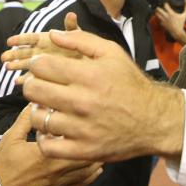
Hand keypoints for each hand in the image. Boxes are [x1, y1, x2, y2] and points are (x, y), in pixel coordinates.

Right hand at [0, 105, 102, 185]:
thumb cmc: (2, 163)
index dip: (84, 130)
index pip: (74, 139)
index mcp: (46, 153)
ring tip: (99, 149)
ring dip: (95, 160)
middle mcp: (56, 170)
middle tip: (99, 133)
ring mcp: (59, 185)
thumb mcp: (11, 136)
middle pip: (87, 157)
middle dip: (94, 145)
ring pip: (88, 173)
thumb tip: (38, 101)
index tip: (88, 121)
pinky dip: (91, 177)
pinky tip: (95, 170)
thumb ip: (27, 118)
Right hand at [1, 12, 81, 71]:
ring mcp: (41, 63)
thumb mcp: (77, 36)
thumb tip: (71, 14)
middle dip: (14, 54)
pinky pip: (32, 76)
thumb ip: (71, 27)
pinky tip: (17, 82)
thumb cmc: (81, 47)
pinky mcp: (43, 75)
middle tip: (3, 58)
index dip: (20, 39)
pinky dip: (25, 79)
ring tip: (7, 68)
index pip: (30, 38)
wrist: (86, 62)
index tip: (9, 42)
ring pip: (25, 64)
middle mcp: (40, 50)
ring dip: (16, 65)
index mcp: (45, 39)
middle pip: (24, 51)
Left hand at [19, 30, 185, 161]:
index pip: (41, 66)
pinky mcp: (83, 151)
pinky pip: (47, 147)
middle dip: (31, 85)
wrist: (154, 120)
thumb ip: (81, 40)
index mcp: (88, 76)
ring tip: (48, 107)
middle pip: (33, 90)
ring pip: (37, 118)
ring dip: (37, 111)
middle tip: (40, 86)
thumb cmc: (130, 83)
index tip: (42, 68)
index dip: (36, 64)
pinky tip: (50, 129)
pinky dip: (43, 138)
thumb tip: (52, 34)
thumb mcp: (111, 52)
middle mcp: (83, 102)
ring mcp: (82, 129)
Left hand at [155, 4, 185, 44]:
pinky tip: (161, 17)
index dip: (165, 3)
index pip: (165, 6)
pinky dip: (159, 18)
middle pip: (158, 9)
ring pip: (157, 14)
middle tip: (160, 7)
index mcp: (171, 13)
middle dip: (158, 7)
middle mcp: (166, 16)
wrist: (177, 32)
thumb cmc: (180, 24)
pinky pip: (158, 20)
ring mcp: (163, 20)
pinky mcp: (162, 24)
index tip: (166, 3)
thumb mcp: (184, 16)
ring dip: (157, 12)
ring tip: (158, 11)